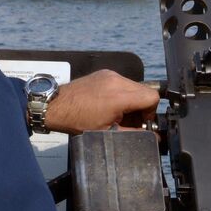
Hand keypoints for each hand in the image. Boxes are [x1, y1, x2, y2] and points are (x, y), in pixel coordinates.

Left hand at [42, 70, 159, 134]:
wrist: (56, 105)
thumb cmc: (77, 121)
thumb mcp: (106, 133)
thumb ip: (133, 134)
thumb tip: (153, 138)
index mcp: (119, 97)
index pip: (152, 97)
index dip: (151, 112)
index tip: (142, 122)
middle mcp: (117, 81)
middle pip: (145, 91)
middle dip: (142, 107)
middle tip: (130, 120)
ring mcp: (111, 75)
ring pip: (135, 86)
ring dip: (133, 99)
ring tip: (119, 112)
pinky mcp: (106, 73)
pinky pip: (123, 82)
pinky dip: (123, 93)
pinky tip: (111, 103)